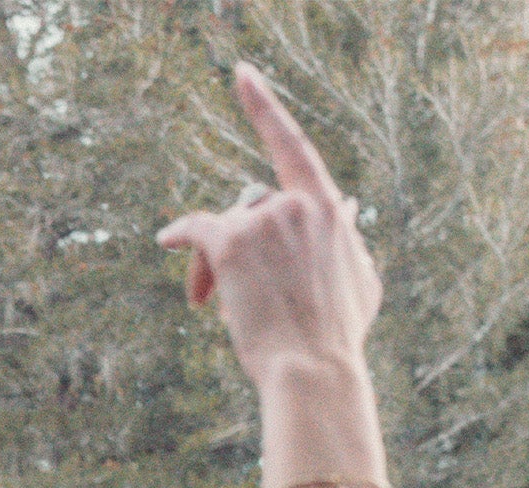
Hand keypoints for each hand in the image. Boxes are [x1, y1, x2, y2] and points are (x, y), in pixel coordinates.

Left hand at [158, 67, 389, 487]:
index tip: (239, 76)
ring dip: (216, 264)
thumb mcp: (360, 282)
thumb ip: (351, 240)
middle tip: (219, 295)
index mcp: (327, 209)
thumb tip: (352, 207)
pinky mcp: (230, 245)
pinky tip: (168, 241)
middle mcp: (295, 204)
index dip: (264, 108)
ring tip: (214, 307)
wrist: (313, 371)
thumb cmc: (337, 338)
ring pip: (226, 229)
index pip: (292, 147)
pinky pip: (196, 230)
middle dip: (238, 243)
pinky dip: (181, 237)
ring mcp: (262, 222)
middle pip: (250, 208)